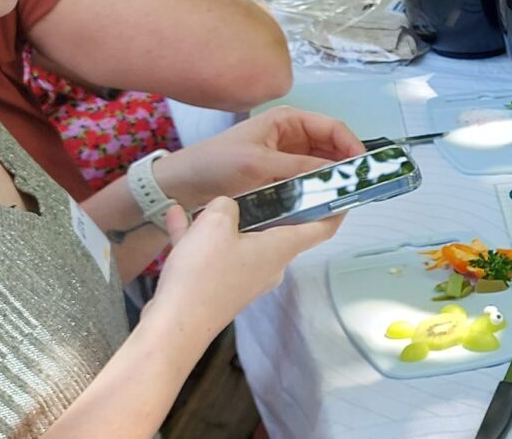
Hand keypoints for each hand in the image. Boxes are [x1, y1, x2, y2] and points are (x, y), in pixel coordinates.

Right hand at [147, 197, 345, 342]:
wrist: (172, 327)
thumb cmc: (203, 276)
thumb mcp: (216, 222)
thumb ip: (228, 204)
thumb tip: (227, 207)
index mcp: (280, 249)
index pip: (321, 228)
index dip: (334, 208)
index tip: (339, 191)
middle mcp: (269, 265)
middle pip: (278, 229)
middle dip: (264, 205)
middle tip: (256, 184)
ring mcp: (245, 277)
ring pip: (240, 238)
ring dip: (221, 220)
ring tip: (201, 204)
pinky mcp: (221, 287)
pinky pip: (216, 253)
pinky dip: (200, 237)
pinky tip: (178, 217)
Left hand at [158, 106, 366, 207]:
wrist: (184, 184)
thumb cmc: (216, 164)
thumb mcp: (259, 165)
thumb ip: (299, 169)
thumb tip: (335, 176)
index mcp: (288, 121)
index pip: (332, 128)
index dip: (352, 145)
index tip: (365, 167)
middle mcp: (291, 136)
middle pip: (331, 147)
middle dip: (347, 164)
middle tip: (360, 186)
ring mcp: (287, 157)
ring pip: (322, 167)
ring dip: (335, 180)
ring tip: (348, 197)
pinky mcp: (281, 177)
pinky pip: (308, 181)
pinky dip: (319, 191)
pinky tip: (326, 203)